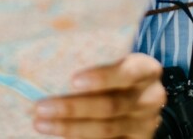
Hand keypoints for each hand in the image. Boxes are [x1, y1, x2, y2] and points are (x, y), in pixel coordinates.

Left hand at [32, 53, 164, 136]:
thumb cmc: (120, 73)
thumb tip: (52, 65)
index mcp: (147, 70)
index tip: (73, 80)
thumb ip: (98, 60)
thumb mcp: (119, 61)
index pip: (126, 72)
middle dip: (73, 108)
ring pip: (106, 130)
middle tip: (41, 107)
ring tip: (41, 123)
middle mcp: (150, 98)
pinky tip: (61, 137)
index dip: (102, 77)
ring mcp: (145, 125)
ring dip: (70, 129)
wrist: (144, 97)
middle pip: (110, 106)